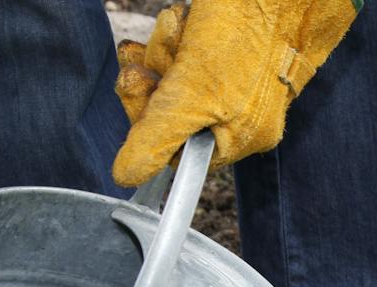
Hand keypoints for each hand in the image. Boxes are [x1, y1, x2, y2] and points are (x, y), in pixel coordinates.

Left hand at [112, 0, 357, 186]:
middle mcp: (234, 113)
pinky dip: (175, 30)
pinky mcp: (220, 49)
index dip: (147, 120)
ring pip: (170, 74)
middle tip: (157, 56)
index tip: (141, 86)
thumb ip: (158, 137)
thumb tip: (127, 175)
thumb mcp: (195, 94)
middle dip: (155, 76)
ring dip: (163, 47)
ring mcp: (227, 79)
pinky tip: (186, 20)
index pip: (173, 150)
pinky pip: (181, 48)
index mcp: (237, 137)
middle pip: (168, 110)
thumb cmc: (249, 37)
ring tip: (182, 29)